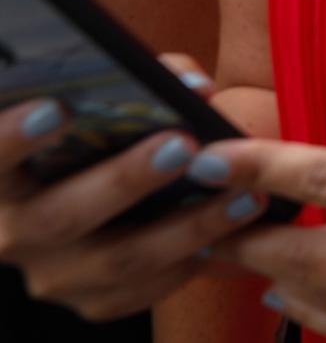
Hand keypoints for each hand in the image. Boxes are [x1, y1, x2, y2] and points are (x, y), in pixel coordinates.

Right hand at [0, 99, 267, 322]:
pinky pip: (144, 290)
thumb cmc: (100, 138)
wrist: (93, 204)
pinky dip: (192, 259)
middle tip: (183, 145)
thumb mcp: (106, 104)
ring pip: (118, 260)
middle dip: (125, 180)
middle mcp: (15, 233)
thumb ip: (144, 82)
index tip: (56, 108)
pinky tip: (235, 233)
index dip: (13, 137)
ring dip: (188, 226)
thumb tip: (194, 86)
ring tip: (243, 194)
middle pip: (62, 216)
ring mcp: (53, 274)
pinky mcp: (93, 301)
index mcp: (2, 179)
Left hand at [204, 132, 325, 341]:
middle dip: (247, 241)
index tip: (210, 161)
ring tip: (237, 258)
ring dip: (275, 280)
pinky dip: (318, 312)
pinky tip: (293, 294)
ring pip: (323, 305)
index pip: (324, 183)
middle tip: (202, 223)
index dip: (259, 171)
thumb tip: (304, 186)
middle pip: (308, 259)